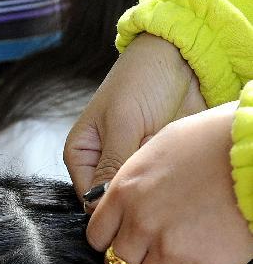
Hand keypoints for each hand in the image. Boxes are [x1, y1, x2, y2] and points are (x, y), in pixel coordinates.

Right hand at [64, 34, 205, 199]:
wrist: (182, 57)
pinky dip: (165, 178)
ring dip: (150, 185)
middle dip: (131, 193)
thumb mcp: (123, 122)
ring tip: (162, 159)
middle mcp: (101, 164)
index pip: (88, 197)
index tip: (131, 195)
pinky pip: (156, 185)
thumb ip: (111, 165)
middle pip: (112, 200)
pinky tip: (173, 159)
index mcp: (81, 155)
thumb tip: (98, 207)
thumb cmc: (143, 79)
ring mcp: (129, 165)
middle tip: (150, 175)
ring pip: (135, 195)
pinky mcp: (152, 163)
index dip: (108, 204)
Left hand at [86, 103, 252, 263]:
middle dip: (132, 262)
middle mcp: (141, 224)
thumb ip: (137, 178)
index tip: (123, 240)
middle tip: (151, 254)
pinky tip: (199, 259)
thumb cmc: (219, 140)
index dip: (109, 241)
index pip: (96, 236)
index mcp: (126, 192)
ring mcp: (169, 249)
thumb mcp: (164, 145)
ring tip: (176, 259)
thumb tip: (124, 200)